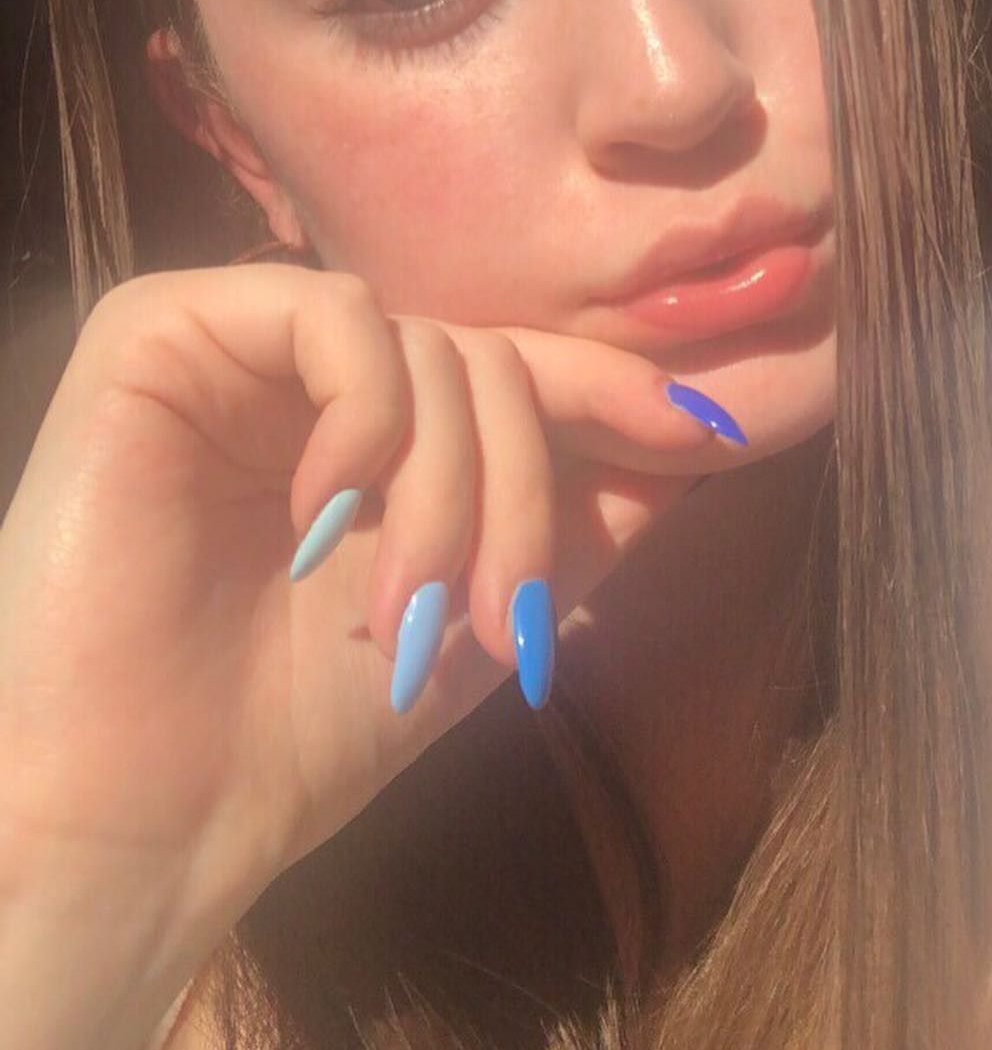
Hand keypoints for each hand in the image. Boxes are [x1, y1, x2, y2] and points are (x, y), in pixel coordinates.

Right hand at [0, 263, 737, 947]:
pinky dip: (365, 416)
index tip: (705, 429)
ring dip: (449, 488)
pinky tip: (324, 511)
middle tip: (501, 617)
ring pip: (427, 346)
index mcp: (380, 429)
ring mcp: (239, 345)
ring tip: (406, 608)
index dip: (612, 391)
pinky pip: (331, 318)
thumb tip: (696, 434)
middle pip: (489, 362)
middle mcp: (312, 375)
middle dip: (522, 492)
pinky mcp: (163, 330)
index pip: (517, 372)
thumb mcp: (484, 610)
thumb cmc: (308, 723)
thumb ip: (583, 518)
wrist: (152, 807)